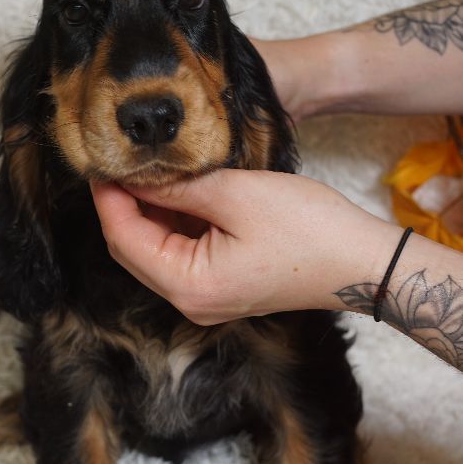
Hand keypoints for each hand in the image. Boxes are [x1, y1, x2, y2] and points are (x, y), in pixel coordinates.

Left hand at [91, 170, 396, 324]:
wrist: (362, 263)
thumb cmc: (309, 229)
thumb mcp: (236, 194)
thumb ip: (178, 186)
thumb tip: (133, 175)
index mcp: (189, 286)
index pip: (124, 240)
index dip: (108, 199)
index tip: (100, 162)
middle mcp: (190, 302)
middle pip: (133, 250)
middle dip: (123, 206)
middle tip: (119, 161)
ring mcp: (206, 299)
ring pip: (156, 251)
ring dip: (149, 212)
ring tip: (149, 168)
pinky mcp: (221, 288)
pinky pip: (181, 255)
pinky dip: (174, 223)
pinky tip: (178, 190)